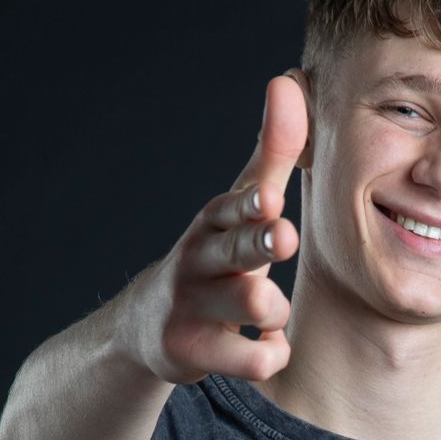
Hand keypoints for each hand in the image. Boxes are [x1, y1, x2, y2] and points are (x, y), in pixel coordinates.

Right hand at [126, 72, 306, 386]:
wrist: (152, 325)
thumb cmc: (218, 255)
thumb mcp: (240, 205)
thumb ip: (271, 153)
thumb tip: (288, 81)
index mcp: (215, 219)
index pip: (233, 204)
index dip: (250, 201)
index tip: (269, 197)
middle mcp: (199, 257)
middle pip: (236, 249)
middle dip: (259, 242)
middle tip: (281, 236)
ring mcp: (193, 305)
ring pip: (251, 304)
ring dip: (273, 309)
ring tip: (268, 311)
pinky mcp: (193, 350)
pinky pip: (253, 358)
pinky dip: (270, 354)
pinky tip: (265, 345)